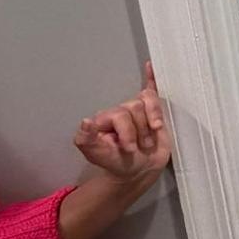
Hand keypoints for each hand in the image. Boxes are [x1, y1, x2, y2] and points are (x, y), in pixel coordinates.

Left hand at [73, 61, 170, 182]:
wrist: (137, 171)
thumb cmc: (116, 163)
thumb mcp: (98, 155)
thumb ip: (87, 140)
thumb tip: (86, 121)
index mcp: (105, 118)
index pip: (120, 115)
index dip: (128, 132)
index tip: (129, 149)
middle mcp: (121, 111)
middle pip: (135, 108)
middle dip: (140, 132)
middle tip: (139, 148)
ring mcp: (137, 110)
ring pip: (150, 104)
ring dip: (151, 126)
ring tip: (148, 142)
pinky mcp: (152, 111)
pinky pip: (151, 90)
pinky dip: (151, 77)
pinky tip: (150, 66)